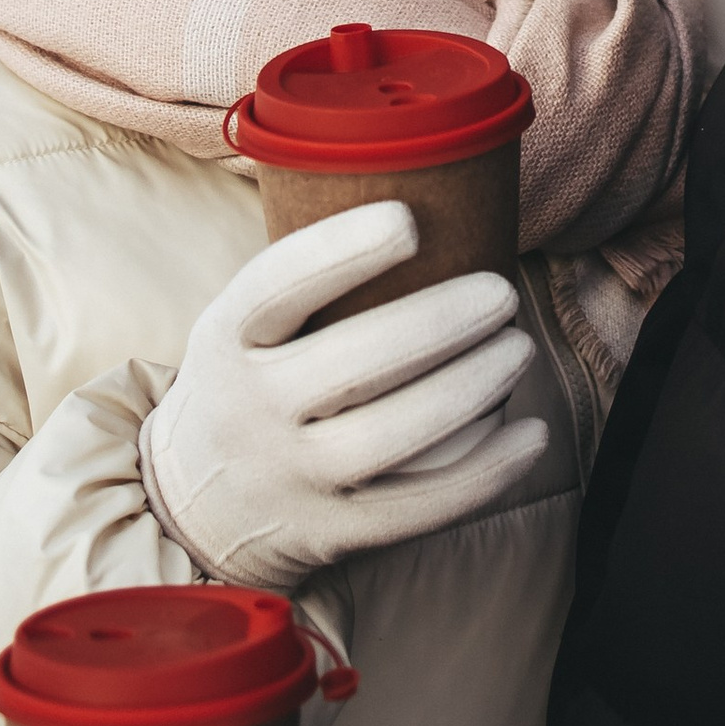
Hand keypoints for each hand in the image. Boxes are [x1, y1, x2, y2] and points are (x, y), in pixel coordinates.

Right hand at [140, 202, 547, 590]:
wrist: (193, 511)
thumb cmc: (246, 384)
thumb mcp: (240, 327)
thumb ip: (306, 283)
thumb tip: (426, 192)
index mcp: (225, 339)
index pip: (276, 286)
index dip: (342, 250)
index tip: (410, 222)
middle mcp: (251, 410)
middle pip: (353, 363)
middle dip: (440, 323)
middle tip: (502, 293)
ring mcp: (290, 477)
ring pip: (391, 436)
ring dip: (470, 388)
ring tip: (518, 347)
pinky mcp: (330, 532)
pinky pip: (417, 507)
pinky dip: (482, 473)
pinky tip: (531, 436)